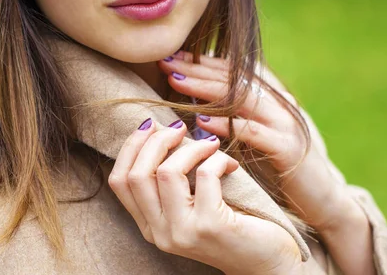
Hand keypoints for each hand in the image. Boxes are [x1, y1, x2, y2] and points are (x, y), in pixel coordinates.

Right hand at [108, 117, 302, 274]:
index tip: (150, 125)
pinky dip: (216, 158)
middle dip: (156, 141)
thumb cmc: (228, 223)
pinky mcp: (211, 226)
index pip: (119, 181)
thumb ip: (167, 179)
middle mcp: (160, 233)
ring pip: (167, 172)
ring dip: (190, 148)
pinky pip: (205, 175)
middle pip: (137, 174)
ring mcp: (183, 232)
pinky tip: (229, 163)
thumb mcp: (187, 205)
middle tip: (179, 127)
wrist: (267, 264)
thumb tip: (157, 129)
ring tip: (209, 144)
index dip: (131, 147)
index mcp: (149, 226)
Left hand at [157, 52, 351, 233]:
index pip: (231, 71)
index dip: (200, 62)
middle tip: (166, 63)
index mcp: (269, 98)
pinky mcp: (288, 148)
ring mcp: (285, 123)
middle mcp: (277, 104)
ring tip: (177, 81)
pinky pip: (253, 131)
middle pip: (232, 78)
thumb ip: (229, 116)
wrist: (322, 202)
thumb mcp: (251, 138)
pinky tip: (202, 120)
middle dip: (197, 69)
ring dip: (206, 87)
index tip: (170, 57)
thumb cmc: (277, 169)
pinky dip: (226, 124)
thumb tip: (188, 100)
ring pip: (240, 97)